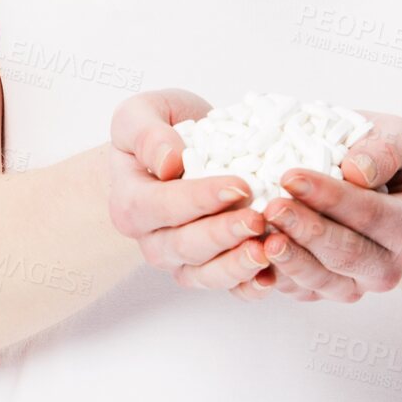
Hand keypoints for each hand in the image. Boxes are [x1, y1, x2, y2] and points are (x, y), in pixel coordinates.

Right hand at [107, 89, 274, 293]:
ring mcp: (179, 259)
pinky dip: (248, 286)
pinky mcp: (206, 270)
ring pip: (204, 275)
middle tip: (257, 220)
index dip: (199, 199)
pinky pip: (225, 287)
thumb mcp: (140, 114)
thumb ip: (147, 134)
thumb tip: (169, 162)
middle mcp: (151, 239)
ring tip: (267, 252)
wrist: (169, 153)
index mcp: (131, 203)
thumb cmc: (155, 131)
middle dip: (223, 235)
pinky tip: (271, 276)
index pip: (162, 206)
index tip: (238, 186)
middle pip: (184, 246)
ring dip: (237, 267)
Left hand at [234, 110, 401, 303]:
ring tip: (260, 231)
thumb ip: (387, 148)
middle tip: (272, 206)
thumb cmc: (379, 153)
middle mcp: (390, 267)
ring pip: (321, 280)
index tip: (292, 176)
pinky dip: (274, 274)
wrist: (364, 178)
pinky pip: (298, 291)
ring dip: (289, 257)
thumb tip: (358, 172)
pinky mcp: (323, 292)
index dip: (332, 198)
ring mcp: (355, 285)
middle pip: (347, 255)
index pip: (373, 215)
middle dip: (307, 231)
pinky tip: (252, 252)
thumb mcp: (395, 135)